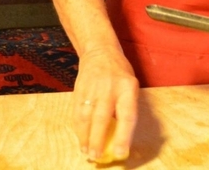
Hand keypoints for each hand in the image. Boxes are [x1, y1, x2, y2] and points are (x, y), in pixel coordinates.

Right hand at [72, 45, 139, 162]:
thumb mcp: (130, 86)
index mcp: (128, 87)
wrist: (100, 51)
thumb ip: (126, 108)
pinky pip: (77, 112)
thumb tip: (121, 139)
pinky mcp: (79, 89)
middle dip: (98, 140)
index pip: (127, 115)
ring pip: (86, 117)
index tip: (119, 153)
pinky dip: (78, 128)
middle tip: (96, 157)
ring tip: (86, 152)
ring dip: (85, 137)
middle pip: (102, 117)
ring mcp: (92, 87)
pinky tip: (80, 138)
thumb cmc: (120, 74)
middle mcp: (109, 87)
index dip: (123, 136)